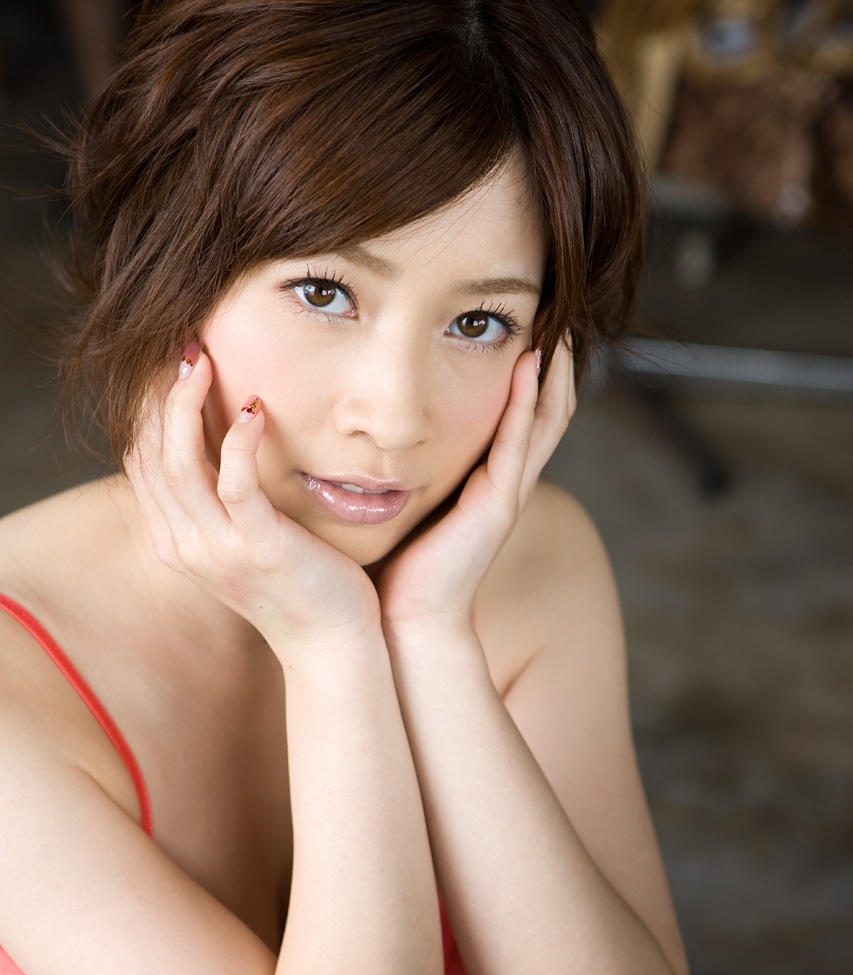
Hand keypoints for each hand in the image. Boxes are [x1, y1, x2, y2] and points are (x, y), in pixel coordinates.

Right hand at [124, 345, 379, 655]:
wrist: (329, 643)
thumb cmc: (297, 585)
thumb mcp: (243, 543)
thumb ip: (222, 502)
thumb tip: (223, 443)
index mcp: (176, 541)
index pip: (140, 462)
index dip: (148, 409)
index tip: (173, 366)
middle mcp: (184, 545)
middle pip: (149, 454)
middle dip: (161, 396)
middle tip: (186, 349)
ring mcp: (217, 548)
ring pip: (179, 462)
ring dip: (187, 406)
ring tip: (204, 363)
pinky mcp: (258, 547)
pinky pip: (235, 483)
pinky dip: (239, 441)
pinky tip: (255, 409)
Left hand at [375, 342, 575, 632]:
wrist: (406, 620)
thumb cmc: (396, 566)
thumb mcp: (402, 501)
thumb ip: (398, 466)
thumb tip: (363, 429)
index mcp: (486, 480)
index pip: (519, 414)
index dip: (528, 371)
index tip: (522, 322)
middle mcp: (506, 482)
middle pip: (546, 409)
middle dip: (553, 360)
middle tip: (552, 309)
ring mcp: (507, 493)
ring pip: (544, 420)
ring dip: (551, 371)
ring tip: (554, 322)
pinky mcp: (498, 505)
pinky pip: (518, 443)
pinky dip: (526, 403)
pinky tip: (529, 365)